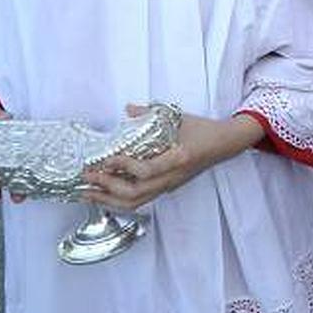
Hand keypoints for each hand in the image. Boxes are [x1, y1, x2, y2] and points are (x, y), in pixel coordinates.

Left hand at [82, 106, 263, 210]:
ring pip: (136, 202)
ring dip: (109, 200)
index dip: (124, 168)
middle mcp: (173, 177)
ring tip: (88, 193)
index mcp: (178, 159)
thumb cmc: (205, 130)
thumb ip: (151, 114)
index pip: (147, 171)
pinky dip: (119, 200)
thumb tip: (129, 109)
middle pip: (136, 194)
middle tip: (87, 177)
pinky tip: (105, 194)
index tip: (106, 160)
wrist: (225, 144)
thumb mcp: (180, 117)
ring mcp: (170, 185)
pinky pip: (141, 200)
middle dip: (107, 188)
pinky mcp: (167, 188)